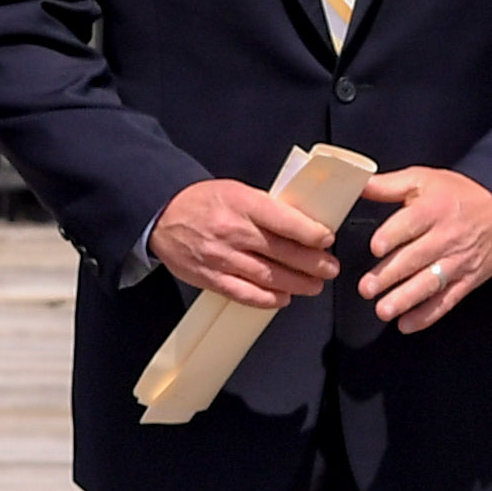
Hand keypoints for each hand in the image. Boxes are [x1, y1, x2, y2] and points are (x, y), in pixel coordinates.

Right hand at [151, 176, 341, 312]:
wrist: (161, 215)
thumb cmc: (202, 202)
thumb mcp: (237, 191)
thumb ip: (267, 208)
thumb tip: (303, 225)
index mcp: (242, 203)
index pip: (285, 221)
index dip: (311, 234)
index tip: (326, 239)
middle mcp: (233, 231)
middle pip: (282, 252)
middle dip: (313, 263)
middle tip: (330, 268)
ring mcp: (221, 257)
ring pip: (268, 276)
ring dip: (297, 283)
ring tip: (314, 285)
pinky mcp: (211, 278)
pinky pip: (245, 293)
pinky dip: (268, 299)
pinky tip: (283, 297)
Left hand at [357, 166, 491, 333]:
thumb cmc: (457, 196)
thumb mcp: (423, 180)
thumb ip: (387, 185)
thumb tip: (356, 185)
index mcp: (432, 210)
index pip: (411, 224)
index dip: (392, 236)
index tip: (375, 247)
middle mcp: (445, 237)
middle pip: (416, 258)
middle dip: (390, 275)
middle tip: (367, 289)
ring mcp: (457, 262)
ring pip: (430, 283)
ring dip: (405, 299)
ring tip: (383, 310)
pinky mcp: (466, 281)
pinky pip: (446, 301)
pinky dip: (427, 315)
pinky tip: (406, 324)